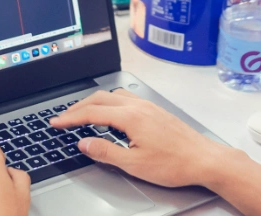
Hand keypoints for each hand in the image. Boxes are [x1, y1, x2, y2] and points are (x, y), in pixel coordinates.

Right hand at [50, 89, 227, 187]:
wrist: (204, 159)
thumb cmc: (174, 163)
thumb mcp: (134, 164)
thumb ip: (106, 152)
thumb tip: (85, 143)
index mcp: (131, 117)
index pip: (92, 112)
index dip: (70, 117)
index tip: (56, 122)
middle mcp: (139, 106)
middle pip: (100, 98)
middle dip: (78, 107)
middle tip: (63, 117)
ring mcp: (148, 106)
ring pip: (113, 96)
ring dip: (94, 102)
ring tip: (83, 114)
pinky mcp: (155, 110)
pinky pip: (126, 99)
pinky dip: (109, 103)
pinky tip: (110, 114)